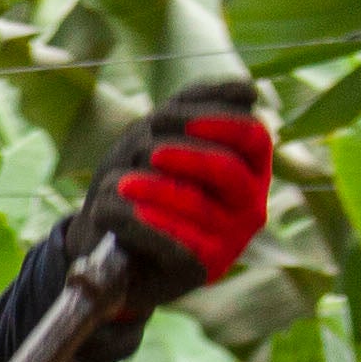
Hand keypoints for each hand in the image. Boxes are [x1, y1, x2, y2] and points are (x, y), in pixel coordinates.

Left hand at [68, 79, 271, 307]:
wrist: (108, 249)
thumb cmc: (141, 182)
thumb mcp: (164, 134)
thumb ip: (199, 103)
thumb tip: (249, 91)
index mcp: (251, 169)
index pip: (251, 136)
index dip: (214, 122)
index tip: (167, 115)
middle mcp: (251, 206)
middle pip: (227, 169)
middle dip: (183, 155)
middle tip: (146, 151)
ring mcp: (232, 241)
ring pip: (197, 205)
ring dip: (152, 188)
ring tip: (119, 183)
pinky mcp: (205, 269)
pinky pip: (175, 241)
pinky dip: (137, 221)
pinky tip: (110, 209)